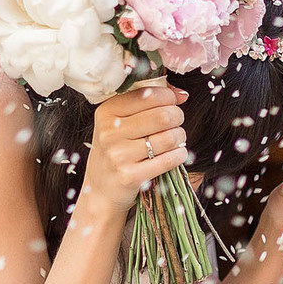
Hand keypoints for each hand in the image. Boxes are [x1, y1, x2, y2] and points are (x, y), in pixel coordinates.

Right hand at [80, 84, 190, 216]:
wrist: (101, 188)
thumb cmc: (117, 149)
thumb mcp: (120, 122)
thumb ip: (147, 102)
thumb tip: (181, 94)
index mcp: (106, 112)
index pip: (148, 95)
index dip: (168, 96)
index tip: (173, 102)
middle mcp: (109, 132)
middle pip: (162, 115)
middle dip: (177, 116)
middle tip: (177, 121)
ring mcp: (118, 155)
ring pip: (168, 137)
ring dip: (180, 137)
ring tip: (176, 139)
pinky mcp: (130, 176)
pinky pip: (168, 160)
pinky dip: (179, 155)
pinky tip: (177, 153)